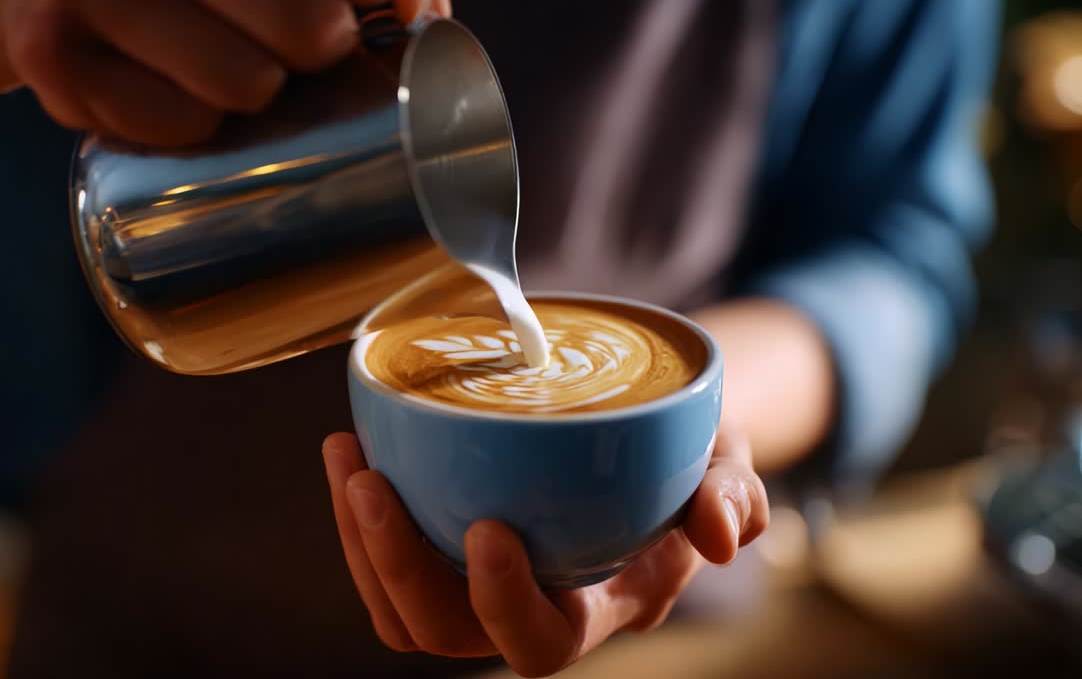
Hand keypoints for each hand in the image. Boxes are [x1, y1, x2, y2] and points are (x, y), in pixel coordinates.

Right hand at [1, 0, 452, 145]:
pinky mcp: (49, 53)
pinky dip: (196, 126)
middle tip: (305, 44)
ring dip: (257, 93)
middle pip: (307, 25)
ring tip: (241, 72)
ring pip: (243, 83)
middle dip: (323, 47)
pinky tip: (183, 95)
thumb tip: (417, 0)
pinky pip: (177, 124)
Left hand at [322, 424, 768, 677]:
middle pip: (444, 634)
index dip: (503, 601)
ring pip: (399, 608)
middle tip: (374, 484)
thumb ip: (732, 496)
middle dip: (397, 568)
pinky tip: (351, 448)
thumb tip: (718, 532)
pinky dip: (356, 514)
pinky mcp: (447, 546)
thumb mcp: (727, 465)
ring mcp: (480, 581)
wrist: (656, 440)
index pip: (541, 640)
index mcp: (595, 604)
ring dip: (359, 542)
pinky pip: (383, 561)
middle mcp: (529, 604)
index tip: (487, 527)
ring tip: (349, 460)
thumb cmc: (690, 458)